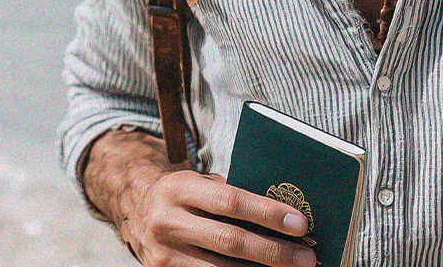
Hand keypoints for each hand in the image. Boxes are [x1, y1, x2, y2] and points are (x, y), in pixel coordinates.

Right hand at [120, 169, 317, 266]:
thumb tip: (284, 216)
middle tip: (306, 257)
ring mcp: (164, 254)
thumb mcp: (199, 185)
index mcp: (179, 189)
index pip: (229, 201)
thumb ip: (231, 196)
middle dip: (273, 251)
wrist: (136, 212)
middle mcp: (167, 221)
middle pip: (229, 240)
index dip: (267, 213)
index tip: (300, 224)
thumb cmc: (182, 198)